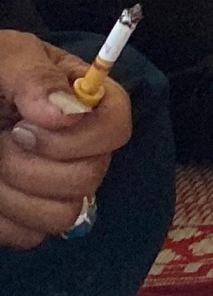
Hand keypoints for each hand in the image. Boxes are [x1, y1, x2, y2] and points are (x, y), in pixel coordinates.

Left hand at [0, 32, 127, 249]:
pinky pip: (28, 236)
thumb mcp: (5, 58)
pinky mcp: (28, 218)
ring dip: (13, 195)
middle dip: (30, 167)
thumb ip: (36, 77)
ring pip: (62, 216)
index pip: (117, 130)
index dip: (78, 138)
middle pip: (89, 178)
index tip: (24, 128)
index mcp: (86, 104)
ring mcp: (56, 187)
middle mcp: (81, 148)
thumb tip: (70, 113)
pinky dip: (2, 219)